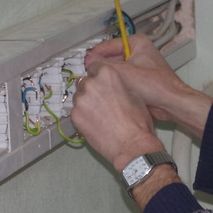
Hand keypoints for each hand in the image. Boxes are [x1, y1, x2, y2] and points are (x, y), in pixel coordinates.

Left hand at [70, 52, 164, 170]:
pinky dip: (82, 116)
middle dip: (91, 90)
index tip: (99, 82)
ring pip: (79, 97)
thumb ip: (118, 85)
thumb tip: (112, 86)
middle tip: (102, 102)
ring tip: (99, 115)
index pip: (94, 67)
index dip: (98, 75)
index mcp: (107, 74)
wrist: (132, 146)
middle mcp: (91, 84)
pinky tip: (95, 124)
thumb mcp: (134, 95)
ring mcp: (81, 100)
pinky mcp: (74, 116)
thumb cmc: (137, 123)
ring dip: (86, 103)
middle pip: (84, 82)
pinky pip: (76, 111)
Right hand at [83, 34, 212, 138]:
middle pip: (113, 57)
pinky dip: (116, 84)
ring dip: (109, 77)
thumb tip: (89, 61)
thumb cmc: (155, 85)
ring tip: (97, 83)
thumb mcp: (123, 72)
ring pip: (117, 70)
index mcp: (137, 42)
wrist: (171, 103)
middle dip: (102, 67)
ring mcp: (140, 67)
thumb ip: (102, 65)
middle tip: (88, 74)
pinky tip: (109, 90)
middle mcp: (139, 52)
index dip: (96, 54)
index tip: (85, 62)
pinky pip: (124, 80)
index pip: (110, 45)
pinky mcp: (141, 80)